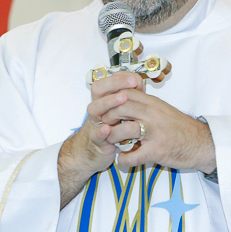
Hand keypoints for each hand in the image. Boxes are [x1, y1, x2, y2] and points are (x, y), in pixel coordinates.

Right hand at [57, 72, 146, 206]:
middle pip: (98, 90)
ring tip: (123, 98)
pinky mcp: (96, 141)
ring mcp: (95, 124)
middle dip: (114, 83)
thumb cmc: (111, 131)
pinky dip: (101, 132)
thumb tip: (137, 82)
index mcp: (104, 100)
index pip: (108, 81)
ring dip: (108, 102)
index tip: (135, 78)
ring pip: (94, 109)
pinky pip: (96, 135)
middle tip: (132, 84)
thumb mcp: (121, 113)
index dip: (120, 78)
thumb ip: (128, 98)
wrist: (93, 153)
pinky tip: (107, 129)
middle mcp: (98, 109)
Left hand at [101, 86, 215, 172]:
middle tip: (104, 126)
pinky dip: (123, 159)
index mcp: (154, 103)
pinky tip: (123, 160)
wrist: (203, 144)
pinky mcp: (157, 151)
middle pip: (120, 107)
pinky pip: (132, 156)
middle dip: (107, 117)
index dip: (110, 99)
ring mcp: (155, 132)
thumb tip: (125, 101)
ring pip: (123, 130)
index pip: (125, 92)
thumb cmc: (181, 129)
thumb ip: (146, 105)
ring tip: (111, 143)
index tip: (105, 108)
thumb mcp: (164, 110)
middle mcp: (154, 114)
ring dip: (112, 138)